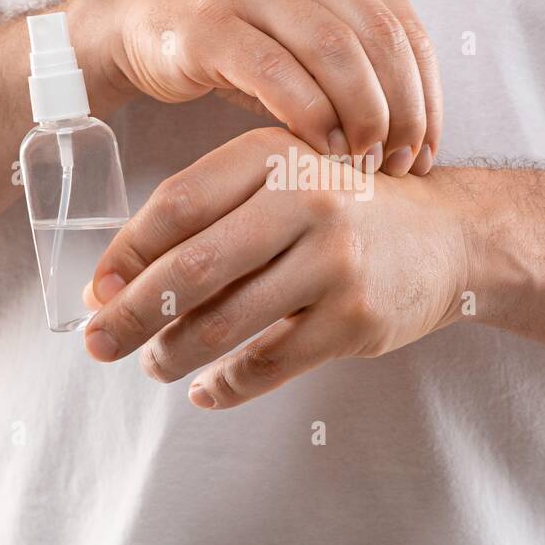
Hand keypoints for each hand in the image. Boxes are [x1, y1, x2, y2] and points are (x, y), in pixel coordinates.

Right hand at [78, 0, 440, 175]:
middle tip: (401, 164)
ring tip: (366, 162)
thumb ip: (363, 60)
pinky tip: (322, 150)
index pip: (407, 27)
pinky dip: (310, 117)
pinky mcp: (208, 22)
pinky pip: (276, 74)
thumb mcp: (309, 35)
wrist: (140, 24)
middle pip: (379, 39)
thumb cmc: (240, 40)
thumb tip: (421, 131)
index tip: (427, 150)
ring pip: (335, 52)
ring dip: (362, 117)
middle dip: (402, 112)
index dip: (427, 96)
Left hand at [82, 128, 472, 406]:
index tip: (95, 290)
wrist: (449, 235)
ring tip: (153, 363)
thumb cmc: (343, 208)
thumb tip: (115, 282)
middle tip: (97, 343)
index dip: (126, 252)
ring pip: (226, 323)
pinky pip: (269, 364)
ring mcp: (335, 262)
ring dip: (173, 353)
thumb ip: (213, 214)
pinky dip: (227, 385)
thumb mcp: (284, 179)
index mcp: (274, 154)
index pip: (178, 203)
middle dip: (132, 314)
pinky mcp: (356, 319)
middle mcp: (307, 199)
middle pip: (193, 267)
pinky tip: (206, 389)